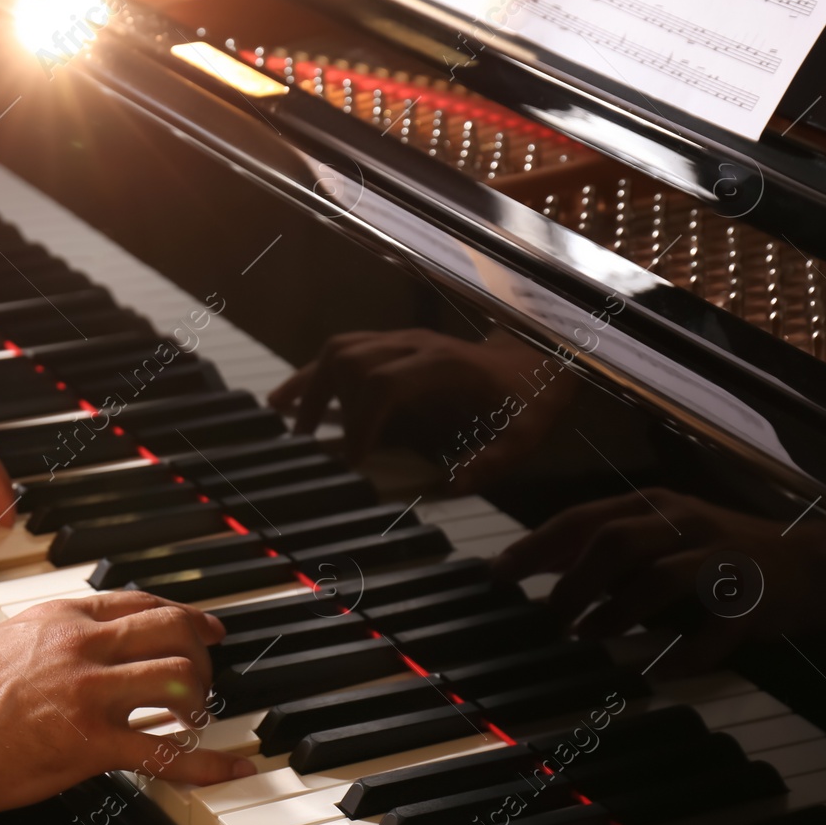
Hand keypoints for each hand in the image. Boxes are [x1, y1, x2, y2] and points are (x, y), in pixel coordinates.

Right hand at [0, 591, 256, 824]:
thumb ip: (32, 640)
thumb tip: (46, 646)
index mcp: (57, 619)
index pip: (137, 603)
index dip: (179, 613)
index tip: (199, 625)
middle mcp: (81, 646)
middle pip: (170, 630)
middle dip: (202, 648)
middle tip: (216, 665)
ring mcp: (90, 693)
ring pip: (179, 680)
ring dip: (200, 700)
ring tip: (199, 716)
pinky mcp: (92, 743)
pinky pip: (168, 751)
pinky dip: (210, 761)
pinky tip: (232, 766)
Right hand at [268, 328, 575, 480]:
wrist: (537, 359)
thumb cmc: (528, 400)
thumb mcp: (523, 437)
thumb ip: (491, 462)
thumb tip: (453, 484)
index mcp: (445, 365)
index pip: (384, 383)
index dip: (360, 419)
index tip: (351, 459)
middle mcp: (416, 345)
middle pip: (352, 360)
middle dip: (325, 402)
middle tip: (309, 445)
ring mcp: (401, 339)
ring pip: (341, 348)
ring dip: (311, 383)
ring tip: (288, 420)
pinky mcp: (393, 342)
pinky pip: (344, 348)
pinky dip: (313, 371)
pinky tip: (289, 396)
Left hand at [493, 489, 825, 674]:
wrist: (812, 565)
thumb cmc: (716, 552)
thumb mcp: (657, 535)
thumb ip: (601, 545)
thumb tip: (536, 560)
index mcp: (651, 505)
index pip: (580, 519)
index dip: (535, 547)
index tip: (498, 575)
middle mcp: (682, 522)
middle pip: (613, 543)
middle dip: (573, 582)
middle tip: (550, 616)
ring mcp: (718, 557)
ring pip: (656, 579)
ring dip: (615, 613)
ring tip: (588, 637)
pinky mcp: (751, 598)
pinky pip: (713, 630)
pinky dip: (683, 654)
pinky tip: (658, 671)